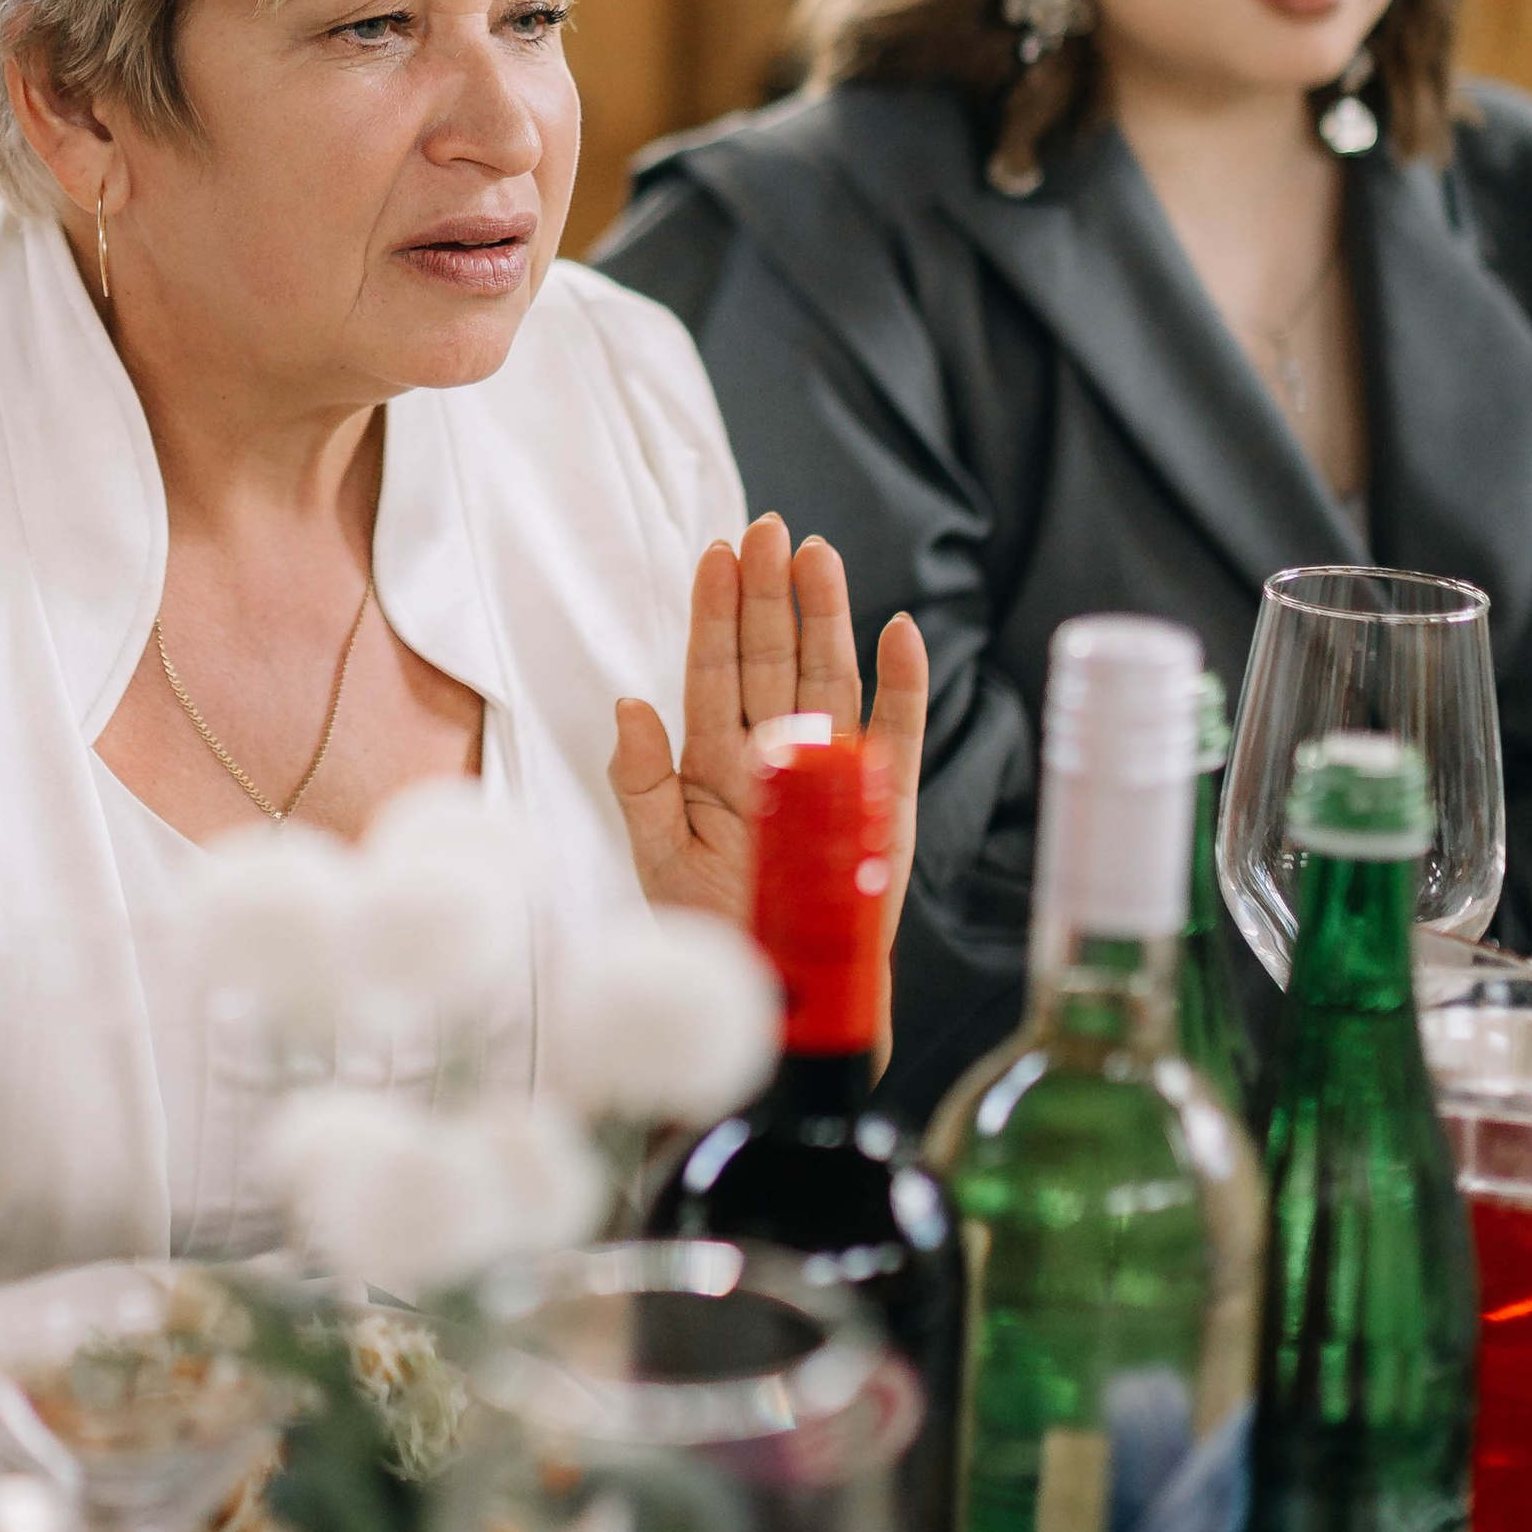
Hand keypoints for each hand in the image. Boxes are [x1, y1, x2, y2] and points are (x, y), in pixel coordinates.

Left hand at [611, 508, 927, 959]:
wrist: (777, 1002)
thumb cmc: (716, 936)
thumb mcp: (659, 860)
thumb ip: (642, 781)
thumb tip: (628, 703)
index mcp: (717, 764)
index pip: (714, 670)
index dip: (716, 611)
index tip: (717, 552)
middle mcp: (776, 756)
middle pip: (773, 657)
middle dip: (770, 593)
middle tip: (770, 529)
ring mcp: (833, 774)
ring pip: (830, 677)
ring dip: (827, 617)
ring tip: (819, 557)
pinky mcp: (883, 805)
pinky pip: (897, 735)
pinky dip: (903, 685)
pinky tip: (900, 632)